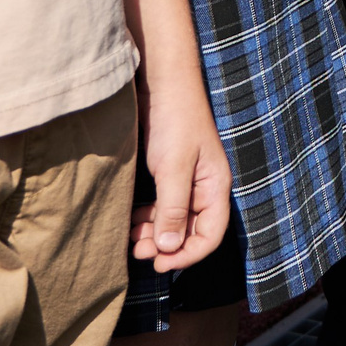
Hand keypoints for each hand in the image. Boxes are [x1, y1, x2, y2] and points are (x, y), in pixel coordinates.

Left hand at [133, 74, 231, 273]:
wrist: (162, 81)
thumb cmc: (174, 119)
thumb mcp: (173, 167)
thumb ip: (172, 208)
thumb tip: (168, 248)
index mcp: (215, 186)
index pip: (210, 235)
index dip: (188, 254)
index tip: (160, 263)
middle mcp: (204, 187)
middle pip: (191, 231)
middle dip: (166, 246)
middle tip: (137, 250)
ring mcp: (186, 181)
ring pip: (173, 221)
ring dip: (153, 233)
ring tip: (130, 237)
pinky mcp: (168, 174)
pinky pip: (161, 206)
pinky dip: (147, 217)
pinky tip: (131, 219)